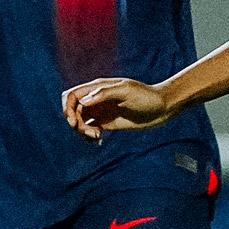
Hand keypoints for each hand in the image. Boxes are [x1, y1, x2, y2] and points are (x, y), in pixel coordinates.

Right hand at [61, 77, 178, 139]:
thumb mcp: (126, 91)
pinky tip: (99, 140)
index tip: (74, 122)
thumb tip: (83, 101)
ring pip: (80, 121)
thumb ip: (104, 94)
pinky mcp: (107, 123)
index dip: (67, 108)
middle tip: (90, 132)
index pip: (71, 95)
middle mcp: (96, 99)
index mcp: (97, 88)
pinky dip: (89, 136)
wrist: (162, 108)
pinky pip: (90, 129)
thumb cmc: (146, 96)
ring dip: (83, 131)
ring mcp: (101, 111)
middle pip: (73, 110)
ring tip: (97, 137)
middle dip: (75, 123)